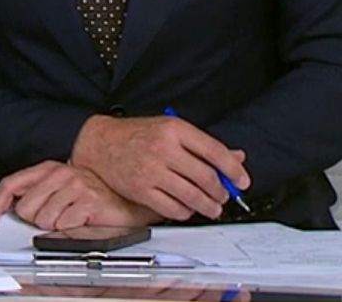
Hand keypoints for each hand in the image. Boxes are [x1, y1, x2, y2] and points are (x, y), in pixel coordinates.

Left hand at [0, 161, 154, 229]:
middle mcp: (61, 174)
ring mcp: (76, 186)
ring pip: (44, 220)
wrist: (129, 202)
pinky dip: (71, 230)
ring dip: (56, 227)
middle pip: (25, 208)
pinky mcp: (89, 200)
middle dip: (34, 222)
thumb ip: (36, 197)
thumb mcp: (60, 191)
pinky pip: (64, 225)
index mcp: (48, 169)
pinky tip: (82, 221)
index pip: (11, 183)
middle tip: (52, 220)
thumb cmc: (95, 198)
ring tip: (71, 219)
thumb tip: (11, 213)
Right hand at [70, 115, 249, 220]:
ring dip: (208, 206)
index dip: (234, 170)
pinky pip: (173, 208)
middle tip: (225, 196)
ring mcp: (151, 171)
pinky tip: (188, 208)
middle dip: (222, 192)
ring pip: (193, 196)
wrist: (99, 144)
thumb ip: (202, 145)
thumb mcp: (170, 130)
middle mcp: (163, 149)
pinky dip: (186, 212)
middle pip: (206, 178)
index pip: (215, 152)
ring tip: (212, 207)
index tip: (242, 180)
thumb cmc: (136, 135)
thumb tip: (235, 158)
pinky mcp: (141, 190)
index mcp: (174, 129)